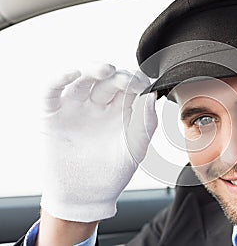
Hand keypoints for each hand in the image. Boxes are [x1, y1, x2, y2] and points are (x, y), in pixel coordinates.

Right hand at [40, 62, 156, 221]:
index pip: (129, 86)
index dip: (137, 81)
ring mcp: (76, 108)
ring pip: (82, 79)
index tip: (144, 84)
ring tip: (105, 70)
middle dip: (118, 76)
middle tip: (126, 79)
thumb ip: (146, 122)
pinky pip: (52, 91)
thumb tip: (154, 95)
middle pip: (108, 80)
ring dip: (93, 69)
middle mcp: (99, 105)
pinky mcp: (53, 114)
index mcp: (121, 110)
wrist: (86, 197)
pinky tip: (72, 73)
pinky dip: (59, 79)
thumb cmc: (114, 173)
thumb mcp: (136, 148)